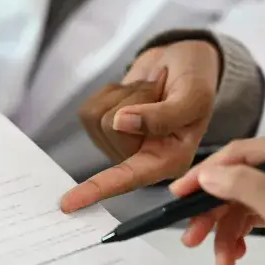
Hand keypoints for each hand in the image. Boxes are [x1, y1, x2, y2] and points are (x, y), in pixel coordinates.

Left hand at [61, 40, 217, 212]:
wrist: (183, 60)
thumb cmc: (195, 80)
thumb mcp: (194, 96)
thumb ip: (164, 115)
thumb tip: (120, 122)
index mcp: (170, 160)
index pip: (129, 178)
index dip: (98, 189)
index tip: (69, 203)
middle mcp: (142, 160)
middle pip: (111, 129)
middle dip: (136, 99)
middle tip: (160, 92)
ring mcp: (120, 146)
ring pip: (97, 118)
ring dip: (125, 95)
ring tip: (150, 92)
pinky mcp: (103, 130)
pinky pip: (89, 109)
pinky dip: (112, 92)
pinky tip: (134, 93)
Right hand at [168, 137, 264, 264]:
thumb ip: (245, 185)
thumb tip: (208, 175)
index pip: (240, 154)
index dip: (206, 173)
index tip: (179, 192)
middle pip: (234, 181)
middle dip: (210, 210)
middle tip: (190, 233)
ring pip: (236, 205)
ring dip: (221, 232)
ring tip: (217, 259)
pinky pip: (246, 222)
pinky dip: (234, 240)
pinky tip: (232, 259)